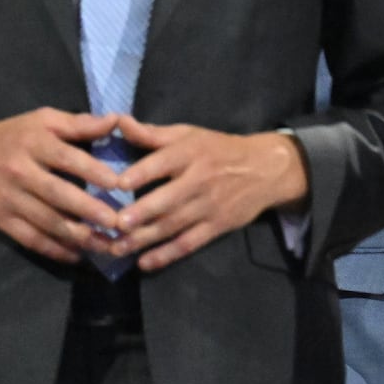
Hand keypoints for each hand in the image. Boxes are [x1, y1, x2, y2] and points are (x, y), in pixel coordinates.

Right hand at [0, 109, 123, 262]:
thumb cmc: (7, 137)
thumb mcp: (38, 121)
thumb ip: (77, 123)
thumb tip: (116, 120)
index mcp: (31, 142)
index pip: (66, 158)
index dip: (93, 171)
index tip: (119, 185)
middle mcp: (19, 171)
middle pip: (58, 194)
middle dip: (90, 211)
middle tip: (119, 224)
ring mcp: (8, 198)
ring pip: (48, 222)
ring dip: (80, 237)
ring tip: (108, 246)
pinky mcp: (1, 220)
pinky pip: (32, 239)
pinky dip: (57, 250)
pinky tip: (78, 256)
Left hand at [109, 114, 308, 270]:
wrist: (266, 170)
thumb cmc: (217, 149)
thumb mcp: (187, 134)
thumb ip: (152, 133)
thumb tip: (119, 121)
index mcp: (189, 154)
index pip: (164, 163)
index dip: (142, 173)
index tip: (119, 183)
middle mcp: (199, 181)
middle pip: (168, 200)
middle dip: (142, 213)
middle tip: (116, 224)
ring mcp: (209, 207)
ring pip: (174, 225)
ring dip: (145, 239)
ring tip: (117, 248)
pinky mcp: (217, 228)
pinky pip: (189, 243)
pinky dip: (167, 255)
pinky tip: (144, 262)